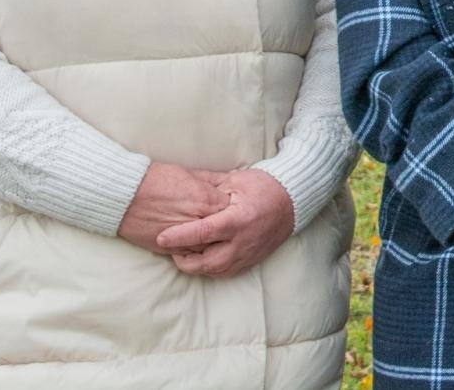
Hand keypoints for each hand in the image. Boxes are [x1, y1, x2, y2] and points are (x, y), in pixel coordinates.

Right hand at [117, 162, 228, 253]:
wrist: (125, 195)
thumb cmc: (154, 179)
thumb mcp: (188, 174)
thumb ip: (210, 182)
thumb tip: (225, 183)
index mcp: (206, 199)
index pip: (232, 208)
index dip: (234, 208)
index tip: (236, 208)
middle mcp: (199, 220)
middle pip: (224, 230)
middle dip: (227, 228)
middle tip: (230, 227)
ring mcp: (185, 237)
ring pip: (210, 247)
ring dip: (214, 244)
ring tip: (218, 240)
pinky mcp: (170, 249)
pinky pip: (191, 255)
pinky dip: (197, 252)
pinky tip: (200, 248)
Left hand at [156, 168, 295, 277]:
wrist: (293, 201)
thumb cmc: (264, 186)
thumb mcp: (236, 180)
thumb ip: (211, 189)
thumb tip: (186, 193)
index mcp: (238, 219)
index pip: (203, 233)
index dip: (179, 236)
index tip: (161, 237)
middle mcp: (243, 241)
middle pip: (206, 262)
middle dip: (183, 260)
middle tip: (169, 249)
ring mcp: (248, 253)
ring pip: (215, 271)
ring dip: (196, 266)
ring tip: (183, 256)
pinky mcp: (252, 259)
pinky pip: (227, 272)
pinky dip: (211, 268)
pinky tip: (202, 259)